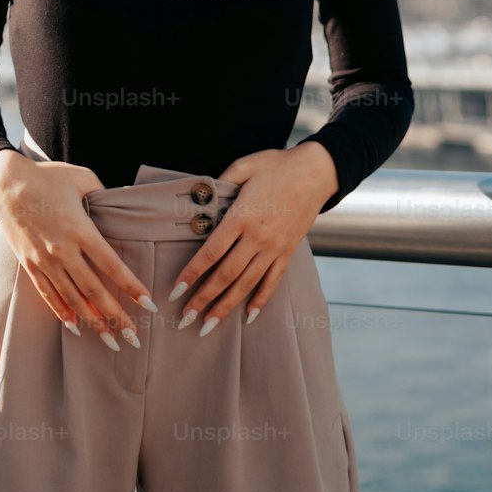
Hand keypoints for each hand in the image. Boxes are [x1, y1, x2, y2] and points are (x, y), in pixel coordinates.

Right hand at [0, 149, 158, 349]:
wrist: (6, 184)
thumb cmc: (48, 177)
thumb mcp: (82, 178)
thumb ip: (103, 193)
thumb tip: (120, 202)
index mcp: (81, 229)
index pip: (111, 265)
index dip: (130, 287)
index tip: (148, 304)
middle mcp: (63, 250)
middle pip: (94, 290)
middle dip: (117, 316)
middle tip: (134, 338)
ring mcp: (45, 260)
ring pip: (72, 298)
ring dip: (92, 321)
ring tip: (110, 339)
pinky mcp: (30, 264)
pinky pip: (48, 294)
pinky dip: (62, 312)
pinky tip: (75, 326)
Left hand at [165, 143, 338, 335]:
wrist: (316, 171)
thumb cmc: (277, 165)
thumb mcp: (244, 166)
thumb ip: (220, 182)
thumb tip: (200, 197)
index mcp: (241, 216)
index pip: (210, 252)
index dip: (192, 274)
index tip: (176, 291)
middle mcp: (257, 237)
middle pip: (225, 275)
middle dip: (203, 299)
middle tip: (184, 319)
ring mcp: (274, 247)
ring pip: (246, 284)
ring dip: (226, 307)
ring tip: (208, 325)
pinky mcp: (288, 251)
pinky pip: (273, 281)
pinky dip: (261, 300)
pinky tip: (248, 315)